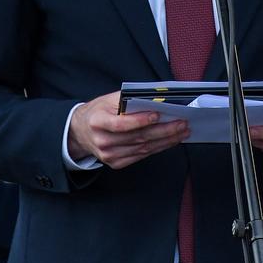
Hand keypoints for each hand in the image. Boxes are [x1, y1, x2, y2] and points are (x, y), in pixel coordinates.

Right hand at [68, 90, 189, 168]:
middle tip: (182, 123)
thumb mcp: (107, 100)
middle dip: (163, 131)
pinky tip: (169, 141)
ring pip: (143, 148)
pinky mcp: (115, 163)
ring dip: (166, 141)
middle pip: (137, 138)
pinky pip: (141, 156)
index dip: (140, 120)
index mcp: (97, 122)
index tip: (158, 114)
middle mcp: (102, 141)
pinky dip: (158, 148)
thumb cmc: (98, 112)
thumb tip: (153, 99)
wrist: (80, 131)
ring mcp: (108, 155)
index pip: (121, 124)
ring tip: (182, 132)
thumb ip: (127, 99)